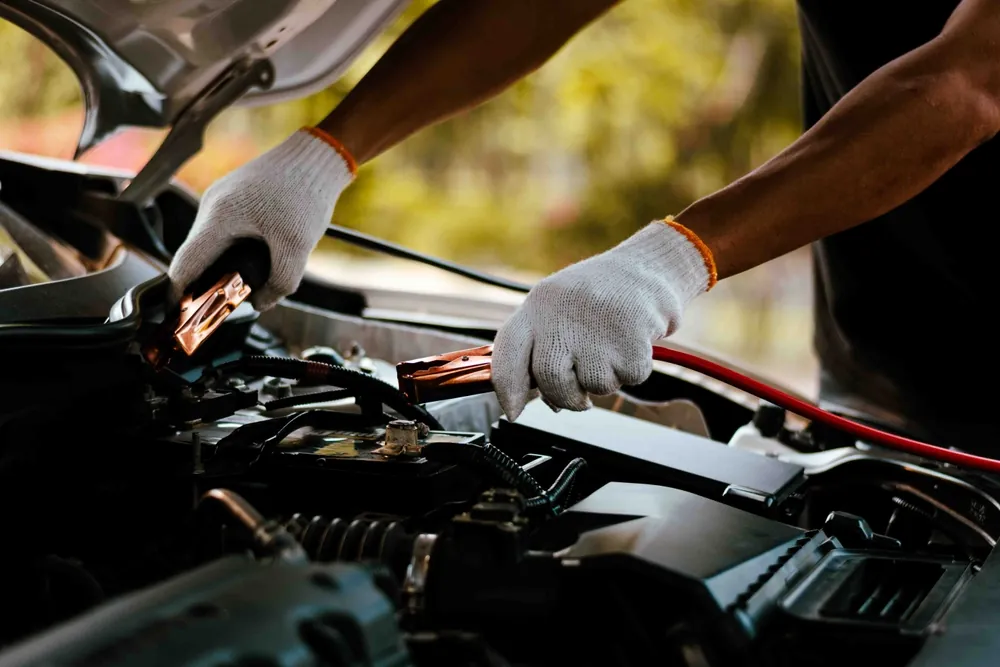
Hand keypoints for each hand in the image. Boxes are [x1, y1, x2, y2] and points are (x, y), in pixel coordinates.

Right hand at [168, 128, 355, 310]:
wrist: (317, 157)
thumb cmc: (305, 193)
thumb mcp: (297, 247)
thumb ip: (281, 281)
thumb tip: (262, 304)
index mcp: (219, 217)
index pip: (185, 264)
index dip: (178, 294)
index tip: (178, 316)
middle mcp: (212, 205)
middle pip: (195, 255)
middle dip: (204, 283)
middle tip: (218, 307)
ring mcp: (220, 198)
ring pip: (208, 243)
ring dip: (219, 266)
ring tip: (237, 286)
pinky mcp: (232, 197)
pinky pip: (221, 231)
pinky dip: (229, 250)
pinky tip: (249, 262)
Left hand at [491, 220, 714, 419]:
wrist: (650, 267)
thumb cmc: (602, 294)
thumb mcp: (559, 308)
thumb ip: (540, 347)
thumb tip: (525, 399)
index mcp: (539, 305)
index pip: (508, 353)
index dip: (507, 389)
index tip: (513, 412)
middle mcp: (562, 314)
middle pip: (549, 379)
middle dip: (564, 398)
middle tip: (578, 398)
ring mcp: (596, 327)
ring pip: (592, 385)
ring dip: (604, 380)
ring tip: (610, 348)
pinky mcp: (630, 339)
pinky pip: (627, 379)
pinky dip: (632, 371)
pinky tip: (632, 343)